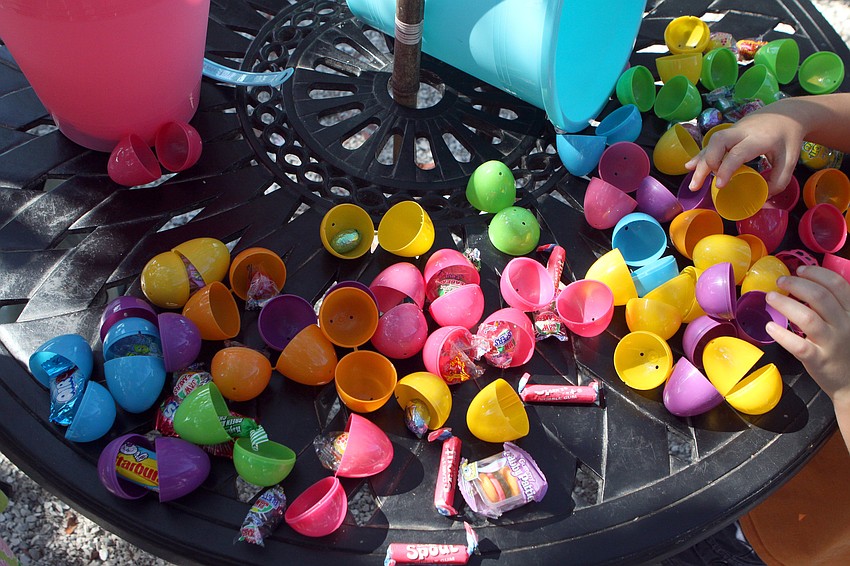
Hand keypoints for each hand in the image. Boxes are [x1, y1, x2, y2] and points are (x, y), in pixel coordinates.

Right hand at [684, 102, 805, 195]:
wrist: (788, 113)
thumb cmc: (788, 139)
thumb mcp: (790, 161)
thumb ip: (778, 182)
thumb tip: (761, 200)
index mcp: (759, 139)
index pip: (737, 153)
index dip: (726, 169)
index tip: (720, 186)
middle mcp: (743, 132)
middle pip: (717, 143)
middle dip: (706, 164)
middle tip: (699, 184)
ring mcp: (734, 130)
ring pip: (711, 142)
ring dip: (700, 162)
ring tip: (693, 183)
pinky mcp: (729, 132)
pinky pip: (712, 143)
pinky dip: (701, 155)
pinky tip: (690, 166)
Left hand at [765, 266, 849, 403]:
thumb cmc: (845, 348)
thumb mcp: (848, 322)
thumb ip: (834, 306)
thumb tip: (805, 284)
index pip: (837, 285)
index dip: (816, 273)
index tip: (799, 269)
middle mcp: (845, 325)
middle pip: (820, 297)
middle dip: (796, 284)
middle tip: (779, 281)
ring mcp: (832, 343)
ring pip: (808, 318)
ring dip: (785, 304)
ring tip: (770, 297)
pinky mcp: (819, 360)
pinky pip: (799, 345)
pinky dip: (782, 334)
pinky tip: (770, 326)